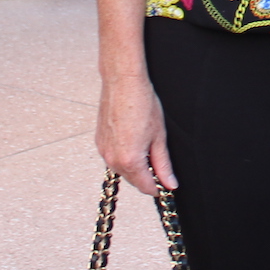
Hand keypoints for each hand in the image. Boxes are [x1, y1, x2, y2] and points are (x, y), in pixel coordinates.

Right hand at [96, 73, 176, 195]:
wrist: (122, 83)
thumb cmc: (142, 104)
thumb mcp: (159, 137)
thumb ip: (163, 165)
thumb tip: (170, 184)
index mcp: (130, 160)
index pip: (145, 186)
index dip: (158, 187)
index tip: (167, 184)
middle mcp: (113, 159)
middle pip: (133, 180)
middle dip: (147, 177)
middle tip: (160, 163)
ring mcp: (103, 151)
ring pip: (122, 170)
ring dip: (135, 167)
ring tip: (147, 147)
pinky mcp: (99, 142)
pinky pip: (113, 158)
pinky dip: (124, 156)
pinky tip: (134, 141)